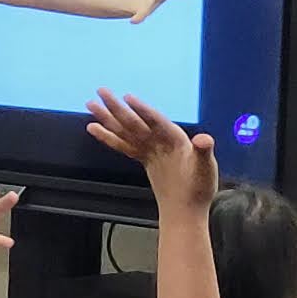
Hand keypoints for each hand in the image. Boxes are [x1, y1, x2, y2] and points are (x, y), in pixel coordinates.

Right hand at [83, 90, 214, 209]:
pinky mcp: (143, 156)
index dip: (142, 110)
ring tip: (90, 105)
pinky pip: (122, 144)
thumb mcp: (205, 169)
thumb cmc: (199, 188)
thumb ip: (204, 152)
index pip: (155, 120)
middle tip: (101, 91)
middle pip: (134, 120)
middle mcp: (160, 139)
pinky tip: (95, 127)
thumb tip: (204, 139)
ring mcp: (150, 147)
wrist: (188, 206)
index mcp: (175, 139)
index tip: (128, 98)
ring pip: (125, 129)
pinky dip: (108, 136)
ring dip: (108, 117)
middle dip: (117, 107)